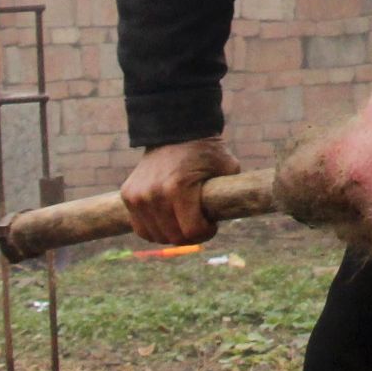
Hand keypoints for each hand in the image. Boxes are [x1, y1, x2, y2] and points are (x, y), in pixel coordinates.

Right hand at [121, 136, 241, 244]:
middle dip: (191, 235)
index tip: (212, 224)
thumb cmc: (206, 151)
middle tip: (201, 223)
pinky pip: (141, 228)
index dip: (206, 233)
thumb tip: (243, 210)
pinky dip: (155, 230)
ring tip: (185, 220)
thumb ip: (233, 191)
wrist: (174, 132)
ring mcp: (137, 197)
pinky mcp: (127, 196)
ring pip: (156, 236)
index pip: (192, 232)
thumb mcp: (228, 167)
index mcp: (178, 187)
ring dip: (173, 234)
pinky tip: (168, 220)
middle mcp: (154, 194)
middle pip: (174, 237)